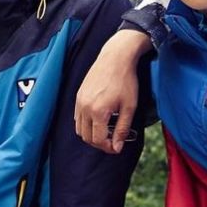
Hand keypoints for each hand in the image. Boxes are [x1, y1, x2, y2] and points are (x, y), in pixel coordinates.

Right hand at [74, 30, 151, 152]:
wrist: (115, 58)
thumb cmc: (125, 81)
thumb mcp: (129, 107)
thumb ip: (122, 129)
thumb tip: (117, 147)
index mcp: (98, 112)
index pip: (97, 140)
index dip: (108, 148)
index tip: (117, 148)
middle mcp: (84, 108)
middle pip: (86, 137)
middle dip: (99, 143)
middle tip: (112, 142)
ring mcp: (79, 101)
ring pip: (79, 128)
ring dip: (91, 134)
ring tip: (106, 132)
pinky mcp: (78, 96)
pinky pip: (77, 117)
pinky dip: (86, 124)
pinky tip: (99, 120)